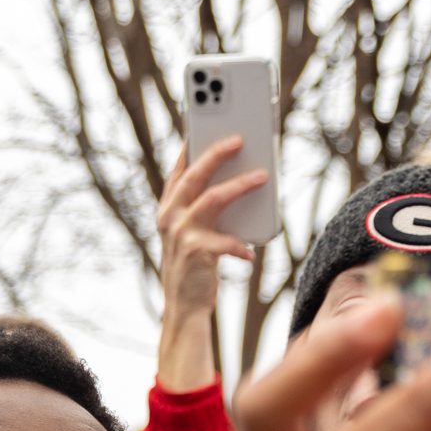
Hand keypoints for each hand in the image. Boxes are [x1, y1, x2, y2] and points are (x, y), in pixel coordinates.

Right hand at [156, 138, 267, 393]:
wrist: (184, 308)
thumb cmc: (195, 266)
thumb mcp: (194, 232)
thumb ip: (206, 208)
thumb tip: (240, 179)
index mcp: (167, 209)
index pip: (179, 169)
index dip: (192, 145)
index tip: (206, 122)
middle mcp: (169, 217)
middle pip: (194, 175)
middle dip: (216, 153)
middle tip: (240, 138)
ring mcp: (181, 234)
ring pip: (213, 199)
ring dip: (239, 185)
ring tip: (262, 176)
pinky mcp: (196, 254)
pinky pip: (226, 242)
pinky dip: (241, 246)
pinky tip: (250, 252)